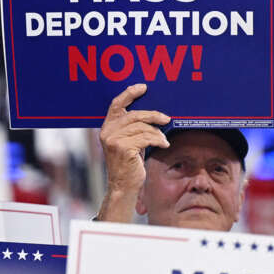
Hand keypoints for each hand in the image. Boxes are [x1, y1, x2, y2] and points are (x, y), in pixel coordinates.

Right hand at [98, 84, 170, 205]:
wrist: (123, 186)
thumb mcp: (128, 142)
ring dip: (157, 132)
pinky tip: (164, 144)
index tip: (143, 87)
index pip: (116, 104)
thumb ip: (132, 127)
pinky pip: (146, 137)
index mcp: (107, 127)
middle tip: (166, 118)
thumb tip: (152, 114)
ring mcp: (114, 140)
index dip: (129, 93)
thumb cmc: (128, 164)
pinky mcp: (123, 148)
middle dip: (153, 115)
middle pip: (134, 115)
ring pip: (142, 127)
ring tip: (163, 139)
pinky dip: (158, 139)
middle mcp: (107, 132)